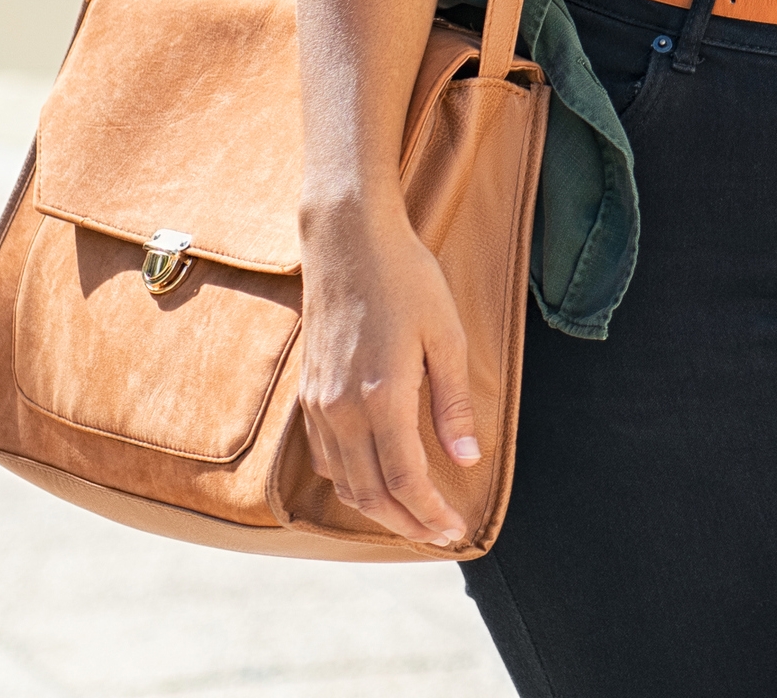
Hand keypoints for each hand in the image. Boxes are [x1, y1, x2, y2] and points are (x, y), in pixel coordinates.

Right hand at [295, 199, 480, 548]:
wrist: (347, 242)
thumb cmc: (407, 279)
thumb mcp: (447, 336)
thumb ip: (453, 403)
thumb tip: (467, 459)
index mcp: (382, 397)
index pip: (405, 480)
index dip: (429, 513)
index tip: (453, 529)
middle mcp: (342, 410)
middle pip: (370, 493)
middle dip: (405, 523)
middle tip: (436, 534)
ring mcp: (319, 405)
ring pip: (344, 481)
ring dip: (377, 508)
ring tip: (411, 518)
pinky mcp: (309, 395)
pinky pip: (326, 457)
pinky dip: (351, 482)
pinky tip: (375, 482)